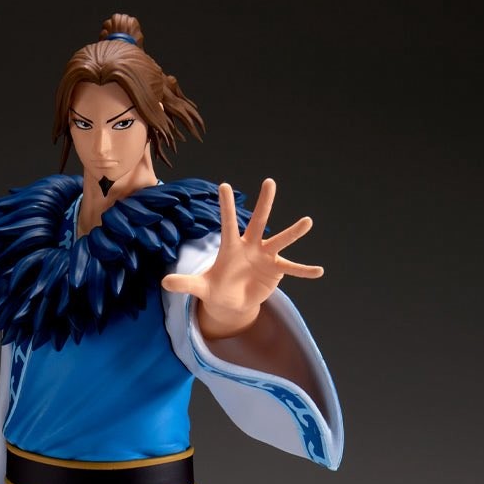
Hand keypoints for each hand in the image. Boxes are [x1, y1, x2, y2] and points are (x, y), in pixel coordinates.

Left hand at [161, 178, 322, 339]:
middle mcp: (251, 245)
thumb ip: (184, 283)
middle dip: (264, 203)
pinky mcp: (276, 270)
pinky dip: (304, 271)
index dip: (226, 206)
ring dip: (293, 232)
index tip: (224, 185)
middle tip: (269, 182)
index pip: (227, 223)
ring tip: (308, 221)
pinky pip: (292, 269)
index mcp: (231, 246)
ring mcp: (266, 256)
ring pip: (280, 241)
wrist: (233, 301)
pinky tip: (319, 271)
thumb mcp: (200, 287)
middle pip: (258, 222)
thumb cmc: (217, 288)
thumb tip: (163, 283)